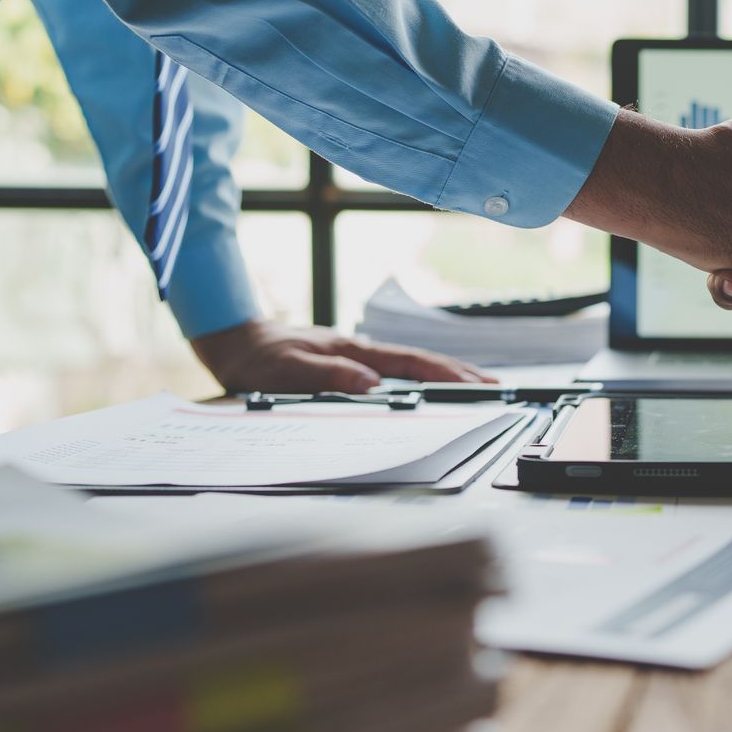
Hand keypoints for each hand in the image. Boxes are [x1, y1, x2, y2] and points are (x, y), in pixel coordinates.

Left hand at [189, 319, 486, 393]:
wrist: (237, 343)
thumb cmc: (258, 359)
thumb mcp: (286, 371)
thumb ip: (327, 376)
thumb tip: (371, 384)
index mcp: (355, 352)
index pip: (411, 363)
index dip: (447, 374)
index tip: (476, 384)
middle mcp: (363, 351)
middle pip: (422, 361)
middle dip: (460, 372)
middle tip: (495, 387)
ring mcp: (359, 357)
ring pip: (412, 366)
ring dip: (445, 375)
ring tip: (477, 387)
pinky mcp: (351, 365)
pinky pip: (396, 372)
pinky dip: (422, 378)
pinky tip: (431, 388)